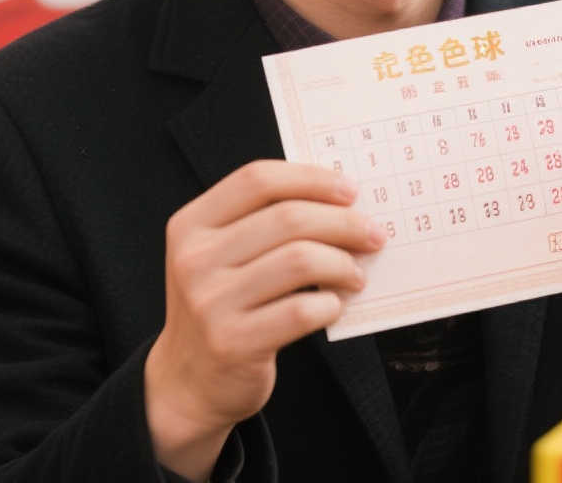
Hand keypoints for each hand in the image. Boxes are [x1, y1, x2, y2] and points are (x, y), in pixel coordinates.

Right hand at [145, 160, 384, 478]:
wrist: (189, 382)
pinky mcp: (233, 343)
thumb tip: (342, 201)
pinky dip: (330, 304)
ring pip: (300, 260)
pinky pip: (301, 311)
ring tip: (355, 275)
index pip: (257, 180)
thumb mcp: (220, 257)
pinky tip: (333, 306)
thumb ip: (262, 223)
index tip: (350, 191)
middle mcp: (194, 259)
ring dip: (342, 264)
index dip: (310, 179)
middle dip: (343, 223)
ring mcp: (210, 303)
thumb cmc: (222, 306)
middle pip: (287, 218)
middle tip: (372, 235)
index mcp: (191, 225)